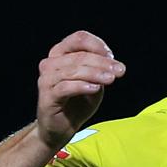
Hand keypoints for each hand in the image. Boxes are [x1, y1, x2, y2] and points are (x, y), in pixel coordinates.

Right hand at [36, 31, 124, 149]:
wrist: (63, 128)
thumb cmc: (78, 102)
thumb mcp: (94, 82)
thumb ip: (100, 70)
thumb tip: (112, 62)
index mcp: (61, 54)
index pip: (79, 38)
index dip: (98, 45)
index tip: (113, 57)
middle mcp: (50, 63)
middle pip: (79, 55)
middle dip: (102, 62)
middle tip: (119, 70)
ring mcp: (46, 79)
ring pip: (72, 70)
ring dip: (95, 73)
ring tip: (111, 79)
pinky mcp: (46, 96)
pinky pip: (65, 87)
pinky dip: (82, 86)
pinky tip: (95, 88)